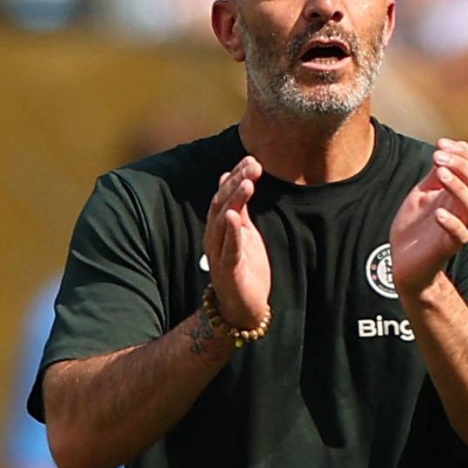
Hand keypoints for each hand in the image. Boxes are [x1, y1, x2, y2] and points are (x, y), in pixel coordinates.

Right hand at [203, 156, 271, 329]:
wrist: (244, 308)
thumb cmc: (246, 268)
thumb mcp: (245, 232)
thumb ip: (239, 208)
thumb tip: (232, 177)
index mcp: (219, 228)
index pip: (223, 196)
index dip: (235, 177)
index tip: (251, 159)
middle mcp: (214, 239)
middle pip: (221, 204)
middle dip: (236, 183)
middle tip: (253, 165)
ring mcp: (219, 254)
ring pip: (222, 223)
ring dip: (234, 200)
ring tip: (247, 183)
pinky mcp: (228, 271)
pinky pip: (228, 249)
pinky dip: (232, 233)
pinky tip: (235, 217)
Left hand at [390, 139, 467, 296]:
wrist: (405, 263)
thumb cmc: (414, 228)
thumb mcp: (421, 194)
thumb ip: (434, 175)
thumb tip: (448, 148)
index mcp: (457, 195)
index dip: (462, 154)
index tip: (440, 143)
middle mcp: (461, 210)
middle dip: (461, 165)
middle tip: (438, 155)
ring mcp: (457, 228)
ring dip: (457, 186)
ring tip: (439, 172)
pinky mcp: (448, 247)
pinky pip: (460, 235)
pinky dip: (451, 223)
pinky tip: (438, 214)